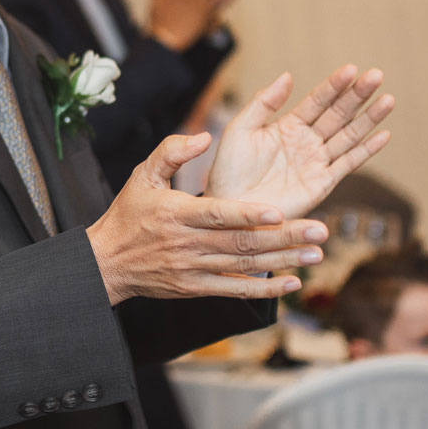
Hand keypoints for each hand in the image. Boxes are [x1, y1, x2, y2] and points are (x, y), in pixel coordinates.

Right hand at [87, 132, 327, 304]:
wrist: (107, 263)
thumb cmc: (128, 214)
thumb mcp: (142, 175)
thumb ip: (172, 151)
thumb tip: (205, 137)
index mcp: (176, 214)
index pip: (216, 214)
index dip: (247, 214)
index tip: (277, 211)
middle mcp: (187, 244)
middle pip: (241, 242)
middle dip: (283, 237)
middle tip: (320, 231)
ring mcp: (193, 269)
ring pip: (244, 266)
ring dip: (283, 261)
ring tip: (316, 254)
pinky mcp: (197, 288)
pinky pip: (235, 291)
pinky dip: (264, 290)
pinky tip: (291, 282)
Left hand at [202, 66, 393, 218]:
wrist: (230, 209)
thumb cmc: (229, 170)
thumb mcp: (240, 129)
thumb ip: (263, 103)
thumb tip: (287, 76)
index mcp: (288, 125)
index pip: (316, 101)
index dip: (334, 86)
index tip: (351, 69)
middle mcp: (307, 141)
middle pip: (338, 114)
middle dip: (357, 95)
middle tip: (376, 76)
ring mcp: (316, 162)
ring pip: (349, 136)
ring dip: (369, 118)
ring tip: (387, 100)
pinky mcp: (322, 184)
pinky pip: (348, 164)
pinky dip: (366, 150)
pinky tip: (383, 135)